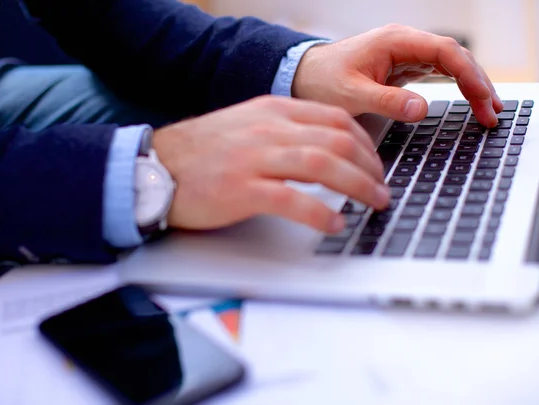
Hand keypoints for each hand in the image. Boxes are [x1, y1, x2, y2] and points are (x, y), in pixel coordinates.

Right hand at [153, 96, 387, 233]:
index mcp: (273, 112)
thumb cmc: (202, 153)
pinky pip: (292, 199)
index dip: (365, 142)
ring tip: (374, 204)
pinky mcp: (241, 189)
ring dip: (357, 187)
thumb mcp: (248, 127)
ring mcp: (255, 158)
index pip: (335, 119)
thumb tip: (327, 150)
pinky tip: (335, 224)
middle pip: (337, 141)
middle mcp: (268, 129)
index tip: (375, 163)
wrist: (156, 167)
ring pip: (323, 165)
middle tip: (382, 188)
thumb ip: (286, 132)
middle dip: (370, 167)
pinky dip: (321, 213)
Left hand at [293, 24, 502, 127]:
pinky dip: (456, 87)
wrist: (304, 75)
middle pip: (454, 57)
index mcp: (395, 41)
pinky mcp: (403, 68)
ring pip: (450, 66)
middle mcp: (404, 44)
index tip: (483, 97)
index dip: (469, 74)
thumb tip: (422, 109)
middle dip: (477, 83)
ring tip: (489, 111)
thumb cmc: (322, 80)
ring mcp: (405, 55)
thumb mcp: (350, 94)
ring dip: (471, 86)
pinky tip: (469, 101)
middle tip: (493, 112)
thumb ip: (386, 101)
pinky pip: (438, 74)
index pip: (444, 51)